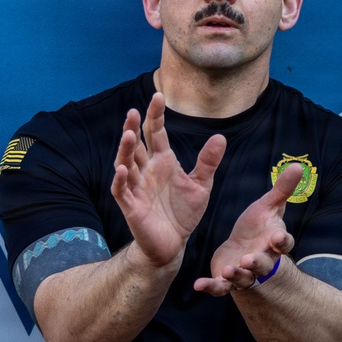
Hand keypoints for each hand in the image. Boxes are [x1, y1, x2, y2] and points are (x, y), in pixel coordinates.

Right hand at [111, 93, 226, 268]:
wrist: (173, 245)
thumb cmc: (183, 214)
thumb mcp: (201, 186)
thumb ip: (207, 162)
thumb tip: (219, 137)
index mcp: (162, 162)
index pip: (156, 133)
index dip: (155, 116)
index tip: (157, 96)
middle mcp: (146, 171)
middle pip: (137, 145)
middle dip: (134, 128)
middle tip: (134, 111)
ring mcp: (136, 187)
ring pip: (126, 163)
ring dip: (126, 149)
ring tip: (128, 134)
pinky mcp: (131, 206)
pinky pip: (122, 191)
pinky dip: (121, 180)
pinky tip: (123, 170)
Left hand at [194, 162, 303, 295]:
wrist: (242, 250)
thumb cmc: (259, 227)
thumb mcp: (269, 206)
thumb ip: (282, 189)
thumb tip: (298, 165)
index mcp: (273, 242)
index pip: (283, 243)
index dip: (281, 241)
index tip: (278, 236)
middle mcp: (262, 261)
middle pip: (263, 264)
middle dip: (257, 262)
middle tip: (249, 259)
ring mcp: (244, 273)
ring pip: (243, 278)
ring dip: (236, 275)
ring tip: (228, 270)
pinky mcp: (227, 281)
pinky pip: (220, 287)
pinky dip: (211, 287)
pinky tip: (199, 285)